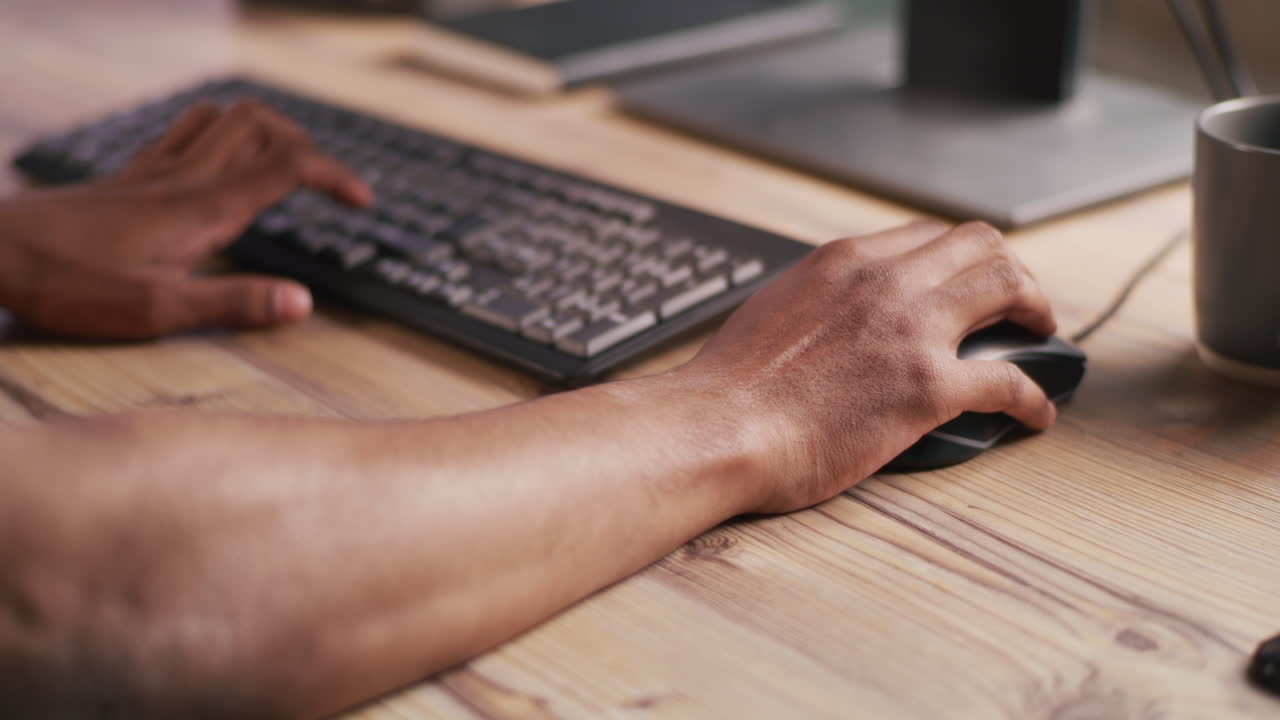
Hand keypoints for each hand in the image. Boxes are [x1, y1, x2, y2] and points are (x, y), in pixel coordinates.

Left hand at [0, 100, 371, 338]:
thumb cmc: (70, 285)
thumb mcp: (157, 310)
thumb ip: (234, 304)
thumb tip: (304, 303)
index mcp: (203, 208)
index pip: (286, 165)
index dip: (334, 176)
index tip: (362, 202)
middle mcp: (183, 178)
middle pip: (259, 124)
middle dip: (304, 144)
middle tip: (325, 185)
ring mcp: (152, 172)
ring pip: (222, 118)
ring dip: (262, 130)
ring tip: (282, 166)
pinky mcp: (129, 178)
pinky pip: (185, 132)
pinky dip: (220, 135)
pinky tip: (216, 166)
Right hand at [682, 221, 1057, 513]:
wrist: (719, 425)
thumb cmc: (731, 385)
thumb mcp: (774, 309)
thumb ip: (818, 299)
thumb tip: (835, 315)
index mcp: (846, 262)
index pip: (928, 235)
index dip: (959, 257)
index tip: (967, 281)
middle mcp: (887, 283)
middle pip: (982, 246)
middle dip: (1011, 270)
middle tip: (1019, 304)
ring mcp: (912, 332)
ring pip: (1008, 288)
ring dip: (1036, 311)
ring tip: (1041, 337)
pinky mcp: (928, 389)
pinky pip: (1009, 382)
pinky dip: (1033, 398)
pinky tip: (1036, 415)